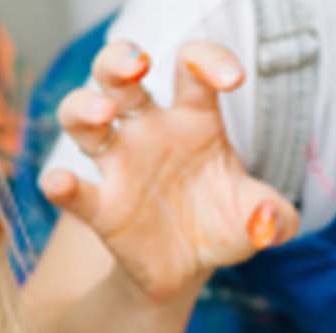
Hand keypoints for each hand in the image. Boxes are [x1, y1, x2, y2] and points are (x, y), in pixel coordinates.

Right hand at [39, 38, 298, 299]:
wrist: (189, 271)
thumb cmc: (222, 226)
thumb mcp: (259, 219)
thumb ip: (275, 217)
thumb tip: (270, 225)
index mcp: (193, 119)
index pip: (191, 68)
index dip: (209, 60)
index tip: (232, 80)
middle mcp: (149, 131)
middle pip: (119, 77)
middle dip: (119, 59)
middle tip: (137, 64)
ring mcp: (120, 166)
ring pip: (82, 116)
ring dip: (84, 107)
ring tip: (103, 116)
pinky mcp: (101, 207)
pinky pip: (74, 191)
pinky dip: (60, 185)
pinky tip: (60, 183)